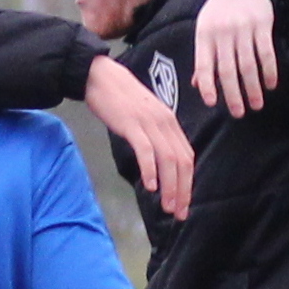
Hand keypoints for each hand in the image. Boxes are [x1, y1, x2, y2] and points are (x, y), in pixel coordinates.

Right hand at [85, 57, 192, 220]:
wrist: (100, 76)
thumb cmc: (119, 98)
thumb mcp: (144, 116)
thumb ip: (154, 135)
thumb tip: (159, 161)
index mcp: (169, 123)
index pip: (187, 157)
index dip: (188, 183)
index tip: (183, 204)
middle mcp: (165, 122)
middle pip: (182, 161)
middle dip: (182, 190)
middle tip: (178, 212)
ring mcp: (149, 122)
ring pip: (168, 159)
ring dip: (169, 186)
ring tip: (166, 206)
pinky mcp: (132, 123)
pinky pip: (146, 150)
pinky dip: (150, 169)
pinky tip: (150, 187)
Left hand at [192, 0, 278, 115]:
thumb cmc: (218, 13)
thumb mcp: (204, 29)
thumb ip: (203, 57)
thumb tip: (198, 85)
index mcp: (205, 35)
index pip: (203, 65)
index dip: (207, 85)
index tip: (212, 103)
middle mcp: (223, 33)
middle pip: (228, 69)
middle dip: (233, 94)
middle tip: (239, 113)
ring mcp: (243, 28)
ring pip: (249, 64)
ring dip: (253, 88)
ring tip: (257, 105)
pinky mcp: (262, 24)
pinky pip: (266, 52)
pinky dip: (269, 71)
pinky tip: (270, 84)